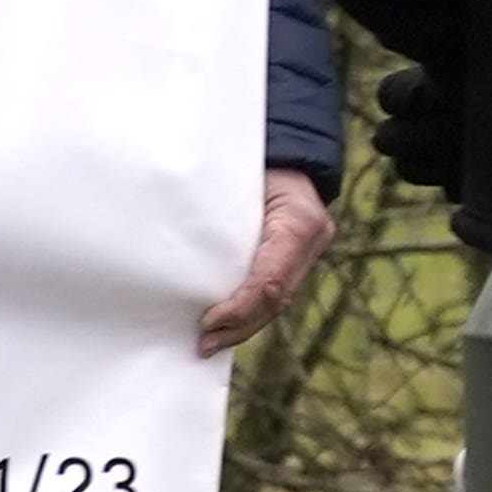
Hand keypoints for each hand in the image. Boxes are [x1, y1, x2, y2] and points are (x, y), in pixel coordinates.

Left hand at [199, 166, 335, 356]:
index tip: (206, 321)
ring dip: (243, 325)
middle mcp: (312, 239)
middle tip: (202, 344)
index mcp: (298, 221)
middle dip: (238, 326)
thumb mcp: (239, 176)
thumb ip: (220, 212)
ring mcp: (312, 249)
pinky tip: (226, 324)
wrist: (289, 147)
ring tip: (210, 342)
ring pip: (278, 300)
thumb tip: (178, 252)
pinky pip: (277, 289)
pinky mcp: (302, 255)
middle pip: (275, 299)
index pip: (269, 280)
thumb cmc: (254, 156)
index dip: (239, 307)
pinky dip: (251, 310)